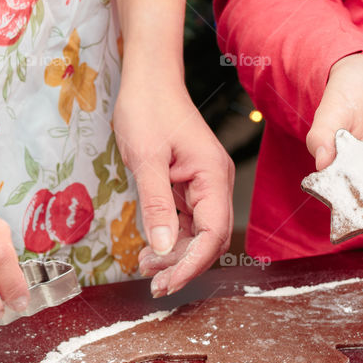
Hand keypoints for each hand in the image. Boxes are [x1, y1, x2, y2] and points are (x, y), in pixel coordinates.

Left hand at [113, 78, 233, 296]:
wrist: (148, 80)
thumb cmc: (148, 109)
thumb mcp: (145, 159)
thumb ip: (155, 204)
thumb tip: (161, 246)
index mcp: (213, 176)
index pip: (213, 234)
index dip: (192, 263)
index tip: (168, 282)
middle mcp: (216, 183)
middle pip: (211, 239)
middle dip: (184, 264)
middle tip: (154, 283)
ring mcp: (206, 185)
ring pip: (200, 234)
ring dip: (176, 255)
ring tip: (147, 268)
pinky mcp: (192, 185)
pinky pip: (189, 221)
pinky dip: (172, 239)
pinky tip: (152, 250)